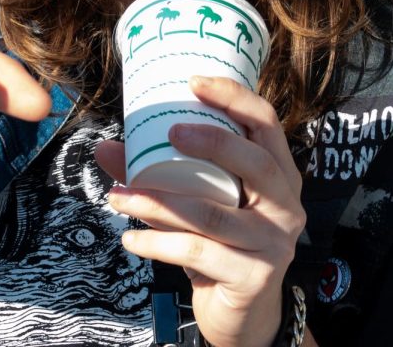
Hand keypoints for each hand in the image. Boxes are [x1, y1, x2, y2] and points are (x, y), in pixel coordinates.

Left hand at [96, 75, 304, 346]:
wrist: (241, 311)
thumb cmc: (218, 242)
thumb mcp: (195, 201)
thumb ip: (158, 174)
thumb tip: (105, 147)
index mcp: (278, 173)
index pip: (266, 123)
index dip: (234, 98)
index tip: (193, 81)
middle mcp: (286, 204)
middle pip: (255, 162)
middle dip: (211, 142)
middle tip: (167, 133)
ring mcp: (274, 242)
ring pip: (212, 213)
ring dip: (158, 201)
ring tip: (117, 196)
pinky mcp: (254, 276)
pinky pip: (197, 253)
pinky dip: (157, 243)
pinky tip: (129, 238)